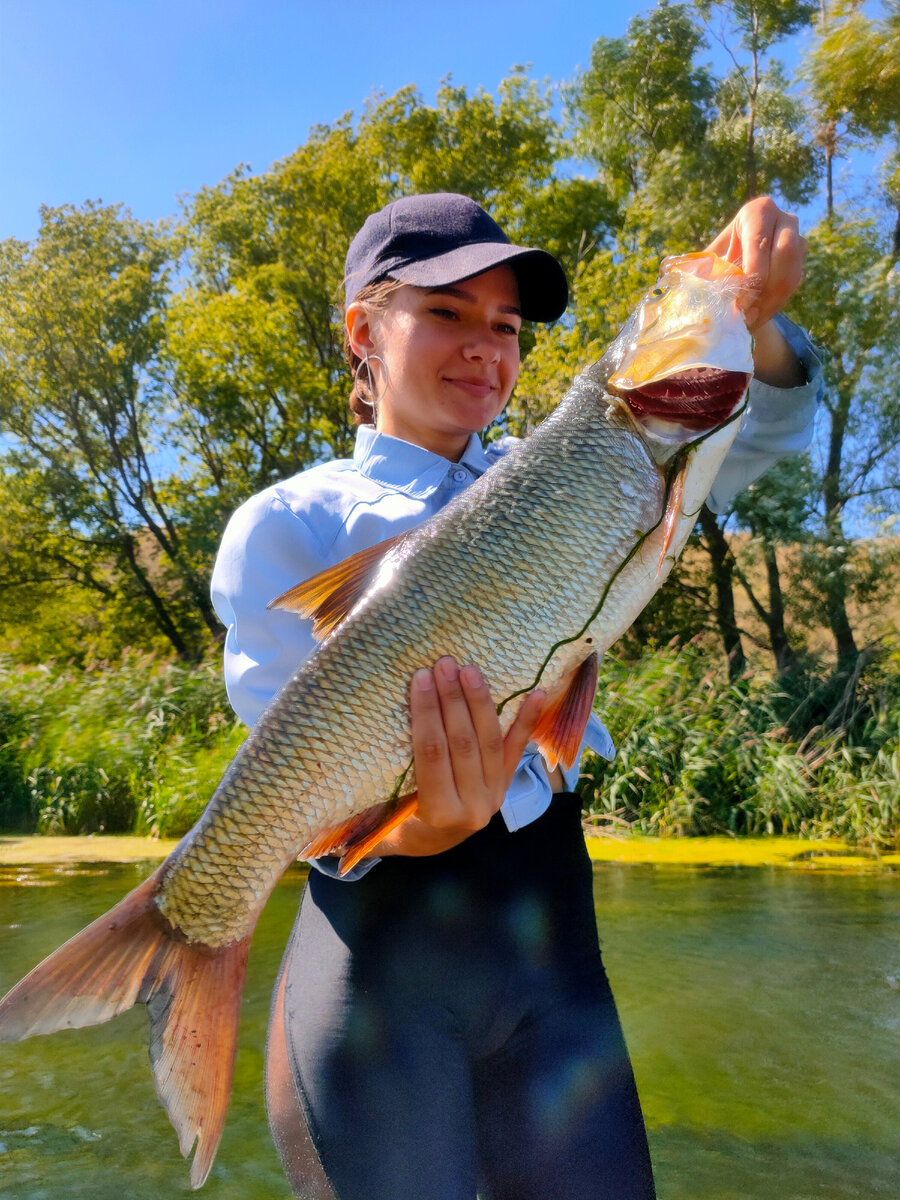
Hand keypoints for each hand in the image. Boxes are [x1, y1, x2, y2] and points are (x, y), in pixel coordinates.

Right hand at [376, 657, 546, 857]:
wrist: (433, 845)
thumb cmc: (394, 824)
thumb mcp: (375, 820)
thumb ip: (358, 800)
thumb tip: (313, 781)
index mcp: (438, 816)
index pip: (432, 756)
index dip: (426, 715)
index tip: (418, 680)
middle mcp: (473, 809)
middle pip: (462, 743)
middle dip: (452, 699)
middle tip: (441, 663)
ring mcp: (495, 795)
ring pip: (489, 741)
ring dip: (480, 700)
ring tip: (468, 667)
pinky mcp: (507, 784)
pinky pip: (517, 748)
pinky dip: (527, 720)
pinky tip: (537, 692)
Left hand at [707, 196, 806, 386]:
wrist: (732, 267)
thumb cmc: (714, 261)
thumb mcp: (706, 261)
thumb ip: (701, 270)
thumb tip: (684, 286)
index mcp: (757, 212)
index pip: (760, 240)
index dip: (752, 272)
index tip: (739, 302)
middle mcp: (783, 220)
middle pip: (786, 254)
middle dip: (766, 289)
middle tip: (746, 315)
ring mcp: (797, 241)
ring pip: (792, 275)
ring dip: (771, 303)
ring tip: (749, 322)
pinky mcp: (800, 264)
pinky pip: (792, 288)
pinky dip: (774, 307)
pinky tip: (756, 319)